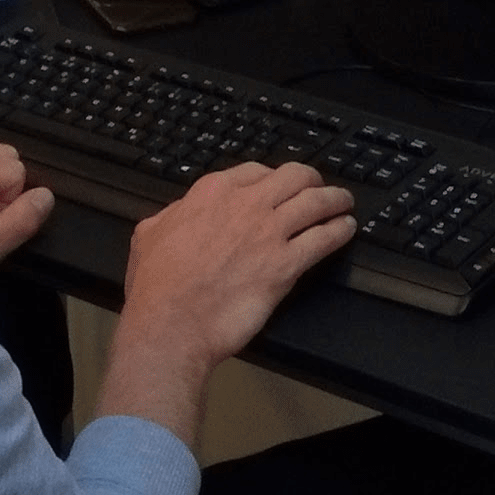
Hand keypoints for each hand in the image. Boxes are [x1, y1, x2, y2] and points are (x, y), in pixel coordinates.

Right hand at [100, 163, 354, 445]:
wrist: (172, 324)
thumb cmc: (159, 287)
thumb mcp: (148, 235)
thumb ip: (169, 217)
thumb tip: (175, 215)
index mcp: (211, 194)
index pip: (254, 171)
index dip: (272, 177)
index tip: (279, 185)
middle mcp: (245, 206)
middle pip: (294, 177)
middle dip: (311, 180)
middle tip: (318, 187)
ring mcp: (268, 233)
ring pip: (316, 202)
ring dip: (335, 199)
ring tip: (344, 202)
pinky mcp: (286, 264)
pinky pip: (324, 238)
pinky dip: (340, 231)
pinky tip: (346, 229)